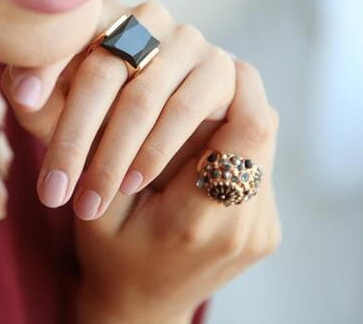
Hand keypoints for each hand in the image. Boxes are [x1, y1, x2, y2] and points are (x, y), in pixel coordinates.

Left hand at [0, 0, 236, 219]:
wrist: (158, 141)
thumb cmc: (97, 120)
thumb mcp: (57, 113)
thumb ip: (34, 97)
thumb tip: (21, 90)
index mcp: (100, 15)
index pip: (69, 29)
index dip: (45, 62)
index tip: (25, 101)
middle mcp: (147, 18)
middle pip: (103, 72)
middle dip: (73, 138)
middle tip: (51, 193)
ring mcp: (188, 40)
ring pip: (143, 97)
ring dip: (112, 157)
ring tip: (88, 201)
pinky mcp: (224, 68)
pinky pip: (185, 109)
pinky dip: (155, 151)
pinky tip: (132, 182)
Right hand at [74, 60, 281, 322]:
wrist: (139, 311)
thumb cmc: (108, 255)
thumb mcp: (96, 203)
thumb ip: (123, 149)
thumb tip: (149, 80)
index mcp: (199, 219)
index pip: (250, 128)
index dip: (234, 84)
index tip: (202, 64)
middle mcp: (244, 226)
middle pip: (263, 126)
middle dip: (230, 94)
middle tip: (188, 82)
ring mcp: (262, 229)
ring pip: (264, 140)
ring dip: (231, 117)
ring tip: (187, 120)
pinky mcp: (266, 228)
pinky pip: (259, 162)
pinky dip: (232, 143)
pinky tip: (196, 151)